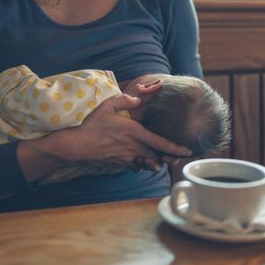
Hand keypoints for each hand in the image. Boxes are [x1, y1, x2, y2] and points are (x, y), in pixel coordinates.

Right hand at [61, 94, 191, 171]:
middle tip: (175, 156)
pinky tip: (137, 158)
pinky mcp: (120, 165)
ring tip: (157, 159)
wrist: (77, 146)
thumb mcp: (107, 106)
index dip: (176, 148)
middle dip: (167, 157)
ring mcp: (127, 158)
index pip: (161, 142)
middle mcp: (134, 147)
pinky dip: (139, 163)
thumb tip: (138, 98)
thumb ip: (125, 100)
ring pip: (148, 163)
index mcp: (134, 132)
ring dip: (153, 161)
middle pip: (158, 156)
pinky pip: (135, 166)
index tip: (187, 150)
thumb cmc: (92, 125)